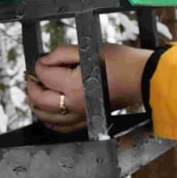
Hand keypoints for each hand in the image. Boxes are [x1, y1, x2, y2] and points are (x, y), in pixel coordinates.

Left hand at [25, 43, 153, 132]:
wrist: (144, 79)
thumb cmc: (121, 62)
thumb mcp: (90, 50)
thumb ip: (62, 53)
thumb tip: (44, 60)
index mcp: (73, 85)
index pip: (44, 74)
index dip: (39, 64)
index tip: (42, 60)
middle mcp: (74, 104)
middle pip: (39, 99)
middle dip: (32, 86)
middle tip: (32, 77)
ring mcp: (80, 116)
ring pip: (47, 116)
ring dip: (37, 104)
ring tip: (37, 92)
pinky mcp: (88, 121)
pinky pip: (62, 128)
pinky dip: (51, 120)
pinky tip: (49, 112)